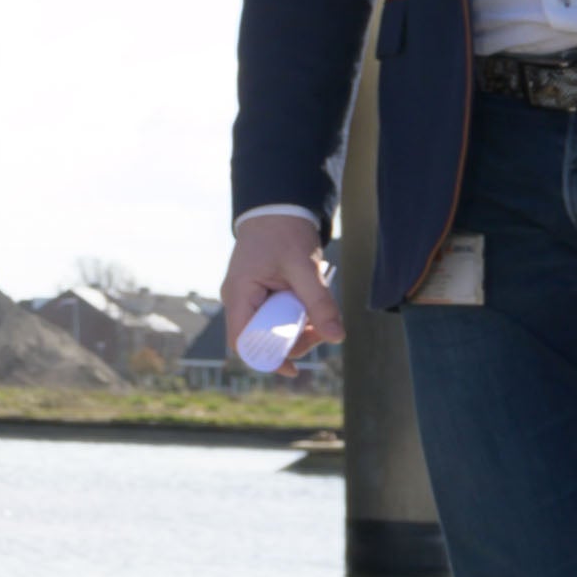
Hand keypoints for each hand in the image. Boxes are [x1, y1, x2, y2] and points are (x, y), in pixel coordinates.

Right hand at [217, 210, 335, 360]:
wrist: (278, 207)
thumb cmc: (285, 232)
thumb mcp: (305, 268)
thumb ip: (320, 303)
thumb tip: (337, 337)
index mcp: (240, 294)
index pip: (243, 341)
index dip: (266, 359)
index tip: (294, 369)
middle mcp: (238, 299)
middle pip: (260, 339)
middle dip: (291, 342)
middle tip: (321, 332)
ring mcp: (248, 297)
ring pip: (270, 329)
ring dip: (296, 331)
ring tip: (320, 317)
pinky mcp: (259, 294)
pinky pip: (275, 316)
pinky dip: (294, 318)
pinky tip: (311, 309)